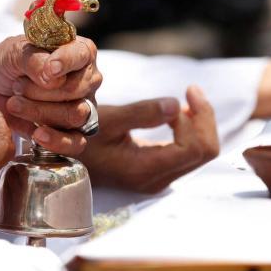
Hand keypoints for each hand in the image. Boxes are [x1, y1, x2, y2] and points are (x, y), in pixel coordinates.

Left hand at [0, 35, 100, 154]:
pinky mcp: (74, 133)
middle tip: (17, 86)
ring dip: (40, 112)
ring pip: (74, 115)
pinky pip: (76, 143)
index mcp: (78, 52)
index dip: (66, 62)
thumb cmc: (9, 64)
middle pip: (76, 89)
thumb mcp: (14, 53)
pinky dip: (56, 141)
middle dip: (41, 90)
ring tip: (15, 104)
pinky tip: (37, 135)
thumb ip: (34, 60)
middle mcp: (87, 80)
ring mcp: (83, 107)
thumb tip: (52, 78)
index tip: (48, 70)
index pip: (82, 54)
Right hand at [79, 86, 219, 193]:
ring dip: (200, 123)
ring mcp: (160, 178)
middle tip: (192, 90)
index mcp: (145, 168)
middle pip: (205, 152)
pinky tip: (180, 113)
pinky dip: (192, 130)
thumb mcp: (107, 119)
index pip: (193, 148)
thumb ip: (142, 113)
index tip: (183, 95)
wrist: (65, 156)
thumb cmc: (80, 135)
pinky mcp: (160, 172)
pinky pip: (190, 153)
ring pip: (202, 153)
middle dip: (205, 118)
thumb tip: (177, 104)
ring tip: (188, 98)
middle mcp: (157, 179)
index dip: (195, 119)